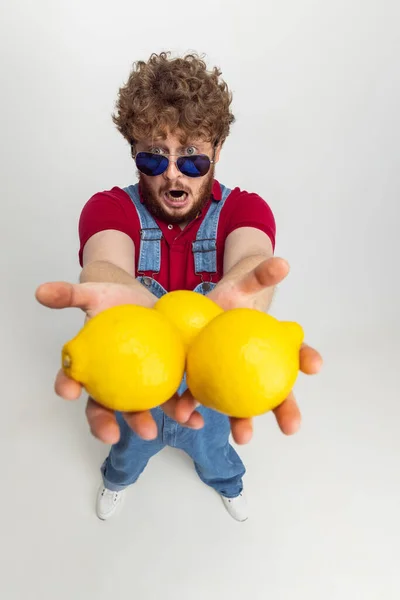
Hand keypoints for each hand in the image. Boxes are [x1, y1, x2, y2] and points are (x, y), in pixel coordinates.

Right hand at [35, 281, 204, 443]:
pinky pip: (172, 397)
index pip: (71, 379)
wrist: (140, 297)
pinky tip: (196, 420)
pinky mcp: (164, 379)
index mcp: (89, 364)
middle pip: (103, 406)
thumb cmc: (111, 299)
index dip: (66, 386)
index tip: (67, 390)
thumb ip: (69, 293)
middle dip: (104, 423)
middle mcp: (110, 381)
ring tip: (153, 433)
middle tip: (110, 434)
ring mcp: (137, 383)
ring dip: (144, 423)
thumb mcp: (92, 292)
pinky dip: (183, 410)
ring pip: (138, 408)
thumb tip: (40, 291)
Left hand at [179, 257, 322, 443]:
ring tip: (243, 435)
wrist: (200, 310)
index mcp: (273, 348)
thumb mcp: (244, 285)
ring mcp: (229, 380)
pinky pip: (198, 397)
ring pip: (239, 405)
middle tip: (292, 426)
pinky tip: (188, 415)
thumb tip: (283, 264)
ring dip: (242, 421)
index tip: (315, 364)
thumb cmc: (230, 300)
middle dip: (284, 409)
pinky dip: (193, 407)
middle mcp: (256, 370)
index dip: (307, 358)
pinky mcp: (199, 382)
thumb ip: (260, 275)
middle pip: (275, 393)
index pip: (296, 354)